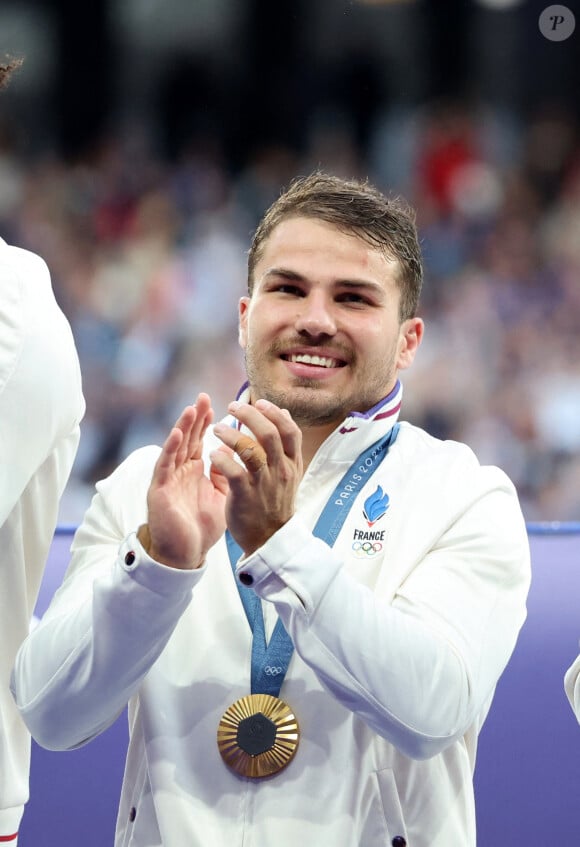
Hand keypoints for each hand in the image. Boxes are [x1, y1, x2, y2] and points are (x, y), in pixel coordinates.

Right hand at [142, 393, 228, 569]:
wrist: (185, 554)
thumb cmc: (201, 527)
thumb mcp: (220, 496)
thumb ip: (225, 473)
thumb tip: (231, 451)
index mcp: (193, 470)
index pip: (200, 440)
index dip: (207, 423)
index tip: (217, 404)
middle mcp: (179, 470)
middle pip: (187, 438)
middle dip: (196, 417)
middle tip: (203, 397)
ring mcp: (168, 479)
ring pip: (175, 447)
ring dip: (183, 427)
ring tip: (191, 408)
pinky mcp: (159, 490)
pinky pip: (165, 466)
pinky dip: (171, 449)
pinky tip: (178, 434)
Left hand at [211, 398, 301, 555]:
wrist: (270, 539)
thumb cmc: (275, 502)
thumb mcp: (288, 472)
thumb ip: (284, 444)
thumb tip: (282, 412)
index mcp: (292, 463)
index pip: (290, 430)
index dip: (274, 413)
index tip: (259, 402)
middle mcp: (280, 471)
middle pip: (269, 434)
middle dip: (249, 415)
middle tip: (232, 407)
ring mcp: (264, 483)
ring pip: (250, 449)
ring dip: (231, 434)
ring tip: (216, 429)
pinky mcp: (245, 495)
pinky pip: (233, 471)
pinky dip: (221, 459)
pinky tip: (213, 455)